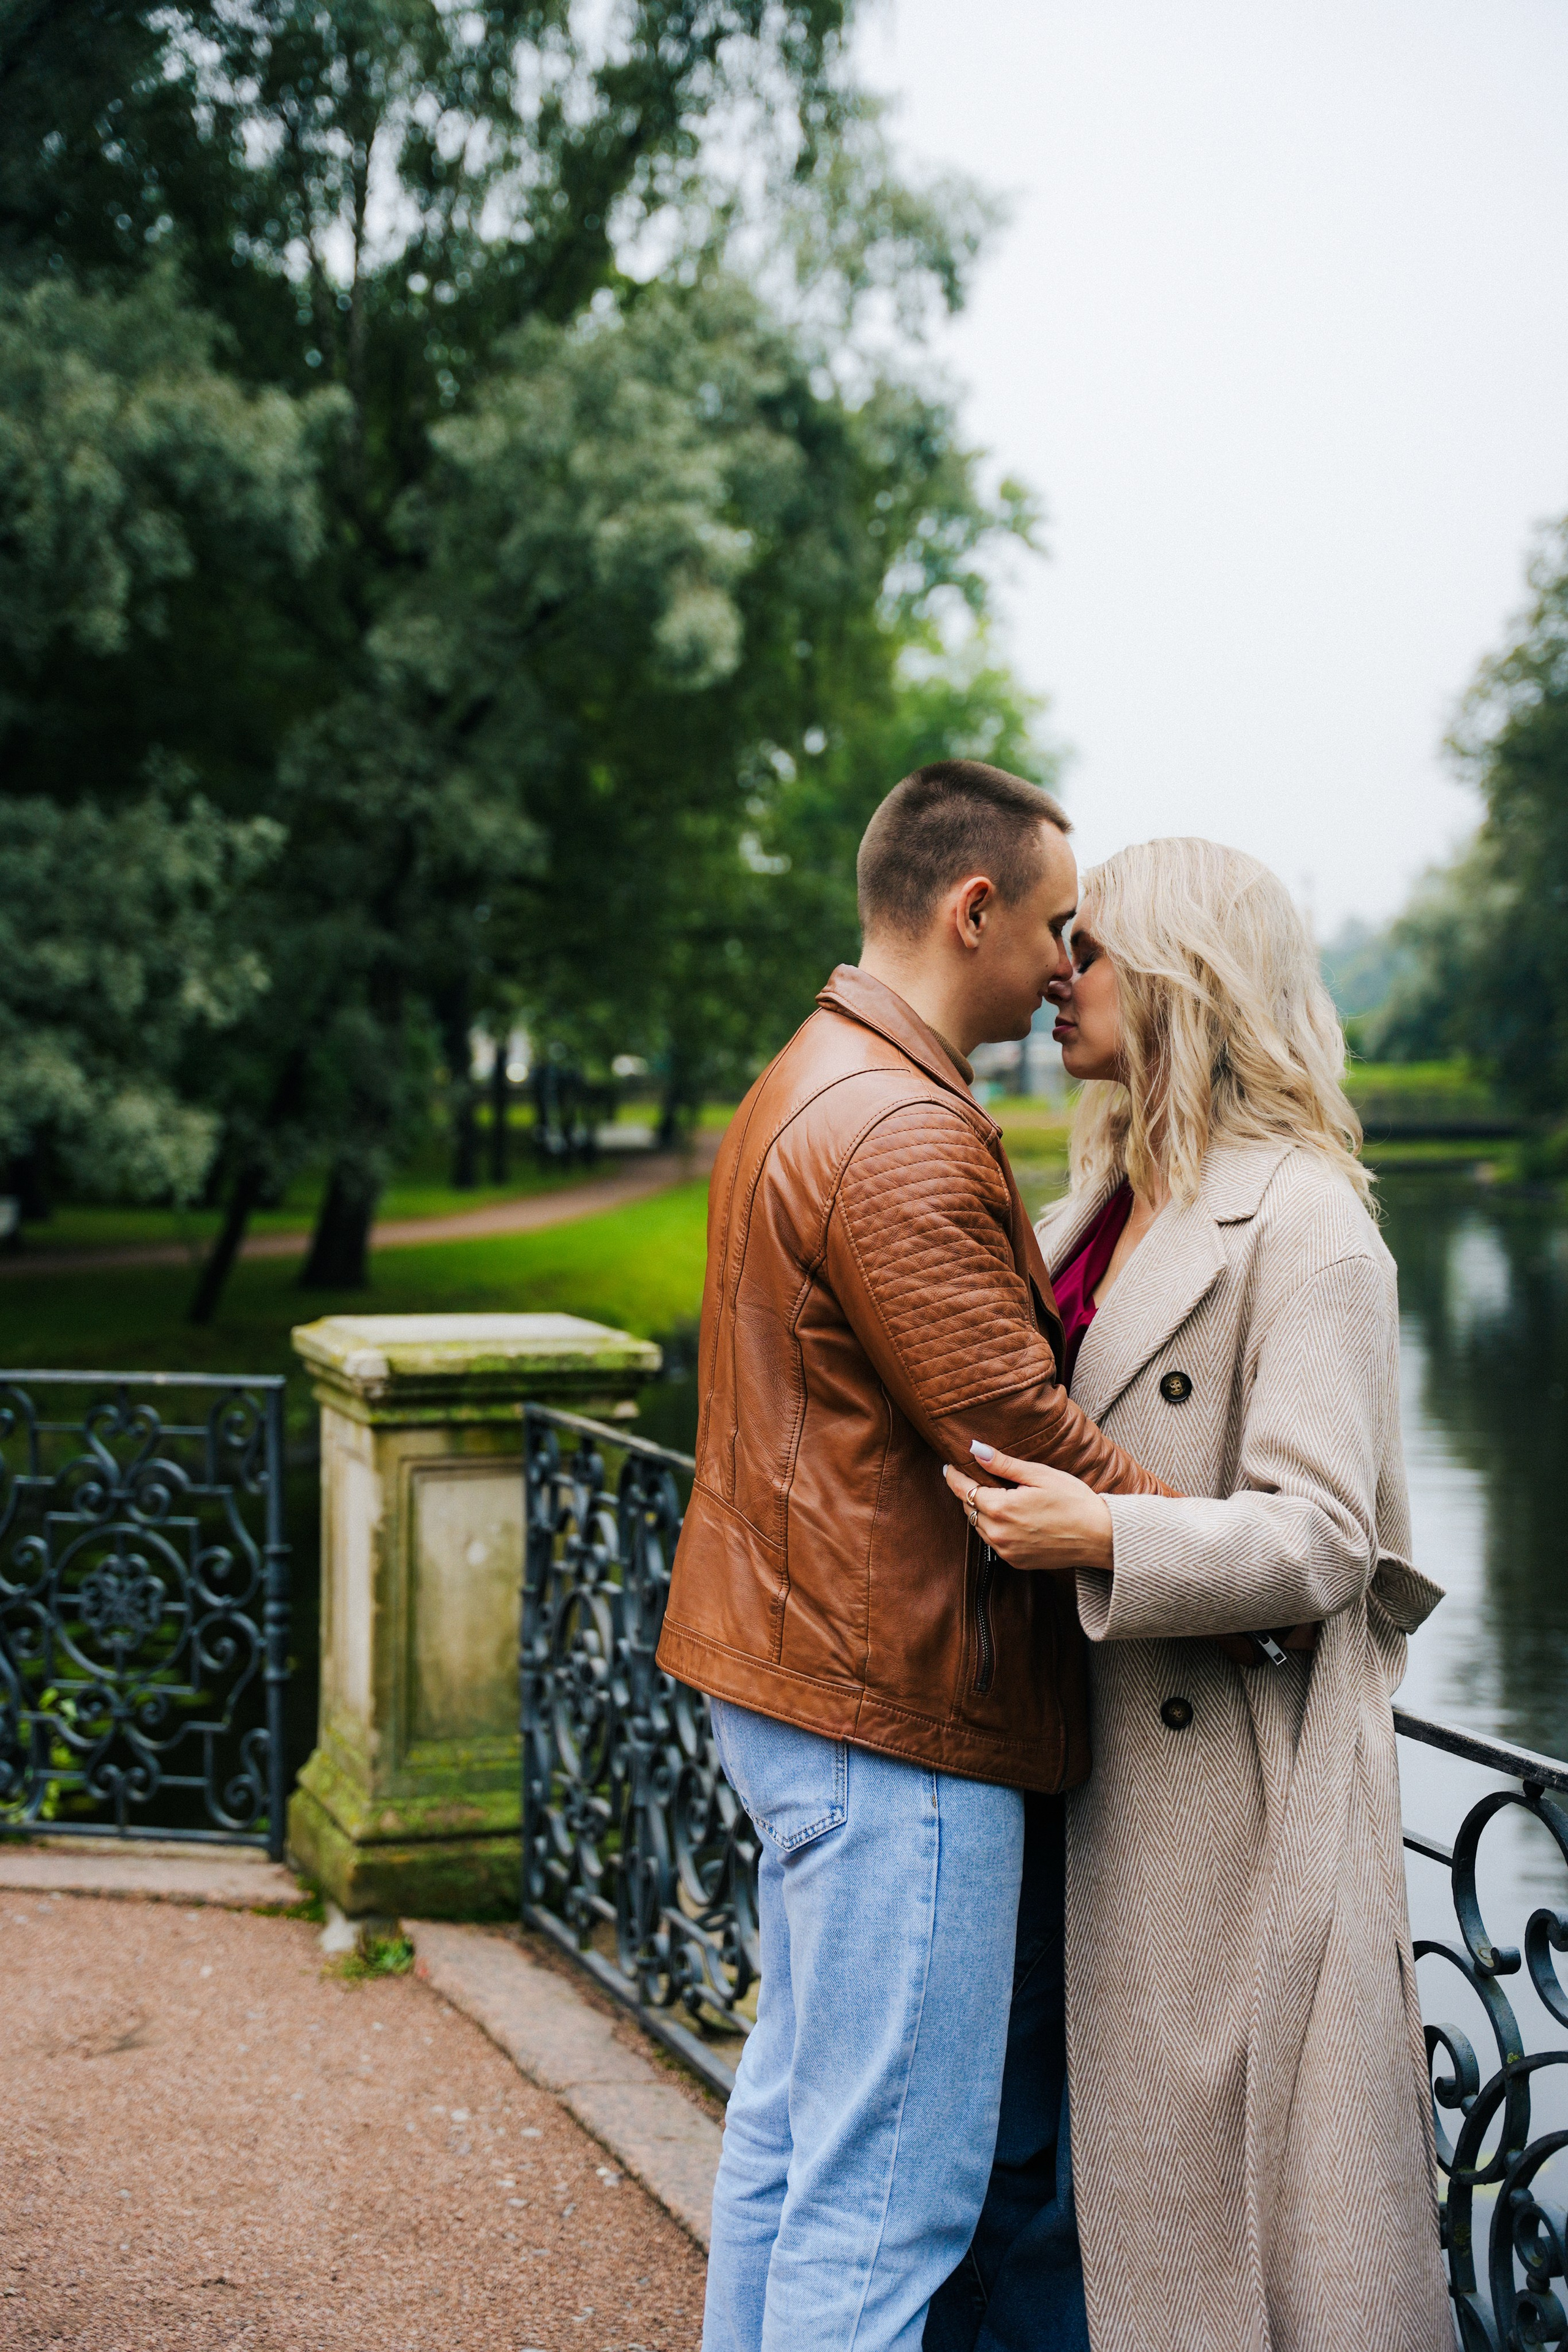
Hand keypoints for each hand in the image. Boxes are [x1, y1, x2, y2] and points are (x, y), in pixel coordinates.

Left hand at [943, 1443, 1114, 1574]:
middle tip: (976, 1476)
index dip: (954, 1477)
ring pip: (979, 1527)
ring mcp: (1007, 1551)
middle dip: (969, 1492)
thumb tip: (976, 1450)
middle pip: (969, 1509)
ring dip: (981, 1511)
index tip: (950, 1466)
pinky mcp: (1016, 1562)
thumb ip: (1004, 1465)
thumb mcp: (1040, 1475)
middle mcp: (999, 1534)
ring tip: (995, 1494)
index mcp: (1002, 1509)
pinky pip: (994, 1542)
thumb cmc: (1074, 1500)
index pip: (964, 1490)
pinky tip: (1010, 1516)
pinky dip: (994, 1527)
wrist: (1101, 1537)